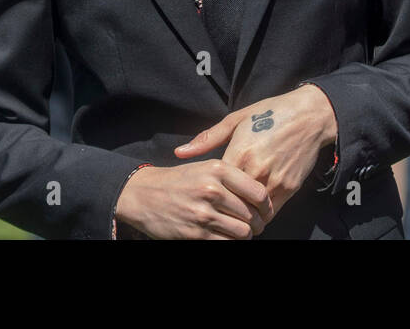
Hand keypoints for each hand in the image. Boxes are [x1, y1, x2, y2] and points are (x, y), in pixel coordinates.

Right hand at [113, 160, 272, 239]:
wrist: (143, 194)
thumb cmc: (179, 180)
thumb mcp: (204, 166)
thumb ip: (231, 177)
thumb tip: (260, 195)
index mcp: (217, 169)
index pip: (258, 192)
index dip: (267, 206)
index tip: (266, 212)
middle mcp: (212, 189)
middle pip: (252, 215)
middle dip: (257, 224)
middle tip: (254, 225)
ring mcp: (203, 213)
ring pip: (242, 232)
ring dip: (244, 236)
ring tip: (240, 232)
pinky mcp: (195, 233)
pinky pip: (225, 243)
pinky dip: (229, 242)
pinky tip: (225, 237)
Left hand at [174, 84, 336, 218]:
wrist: (309, 116)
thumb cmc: (269, 114)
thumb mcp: (236, 120)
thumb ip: (207, 139)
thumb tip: (179, 152)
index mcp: (239, 152)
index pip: (216, 187)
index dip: (208, 195)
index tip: (203, 199)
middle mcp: (256, 169)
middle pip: (233, 203)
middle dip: (224, 211)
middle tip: (216, 214)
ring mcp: (274, 180)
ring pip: (252, 212)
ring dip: (243, 217)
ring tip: (234, 216)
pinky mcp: (289, 188)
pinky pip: (271, 211)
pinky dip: (261, 215)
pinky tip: (254, 213)